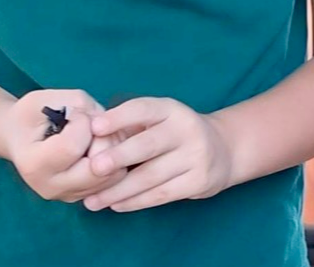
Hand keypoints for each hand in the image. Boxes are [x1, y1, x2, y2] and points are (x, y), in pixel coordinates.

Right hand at [0, 89, 112, 202]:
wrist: (17, 137)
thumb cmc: (30, 114)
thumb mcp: (47, 98)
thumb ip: (79, 105)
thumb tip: (104, 123)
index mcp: (35, 165)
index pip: (73, 147)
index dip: (82, 122)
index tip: (75, 112)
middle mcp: (50, 188)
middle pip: (96, 170)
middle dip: (102, 140)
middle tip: (91, 125)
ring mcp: (67, 196)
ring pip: (110, 176)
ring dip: (110, 150)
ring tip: (93, 136)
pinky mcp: (81, 196)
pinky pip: (112, 180)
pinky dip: (112, 160)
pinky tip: (97, 145)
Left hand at [82, 98, 234, 212]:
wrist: (222, 149)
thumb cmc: (175, 132)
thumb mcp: (160, 119)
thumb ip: (132, 125)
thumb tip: (91, 135)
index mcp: (171, 109)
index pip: (143, 109)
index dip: (119, 117)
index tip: (95, 127)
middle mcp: (185, 129)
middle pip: (148, 145)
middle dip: (119, 157)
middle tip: (93, 168)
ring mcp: (195, 156)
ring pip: (152, 176)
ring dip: (120, 190)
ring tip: (93, 200)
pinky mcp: (198, 181)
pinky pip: (162, 195)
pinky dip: (136, 202)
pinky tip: (116, 205)